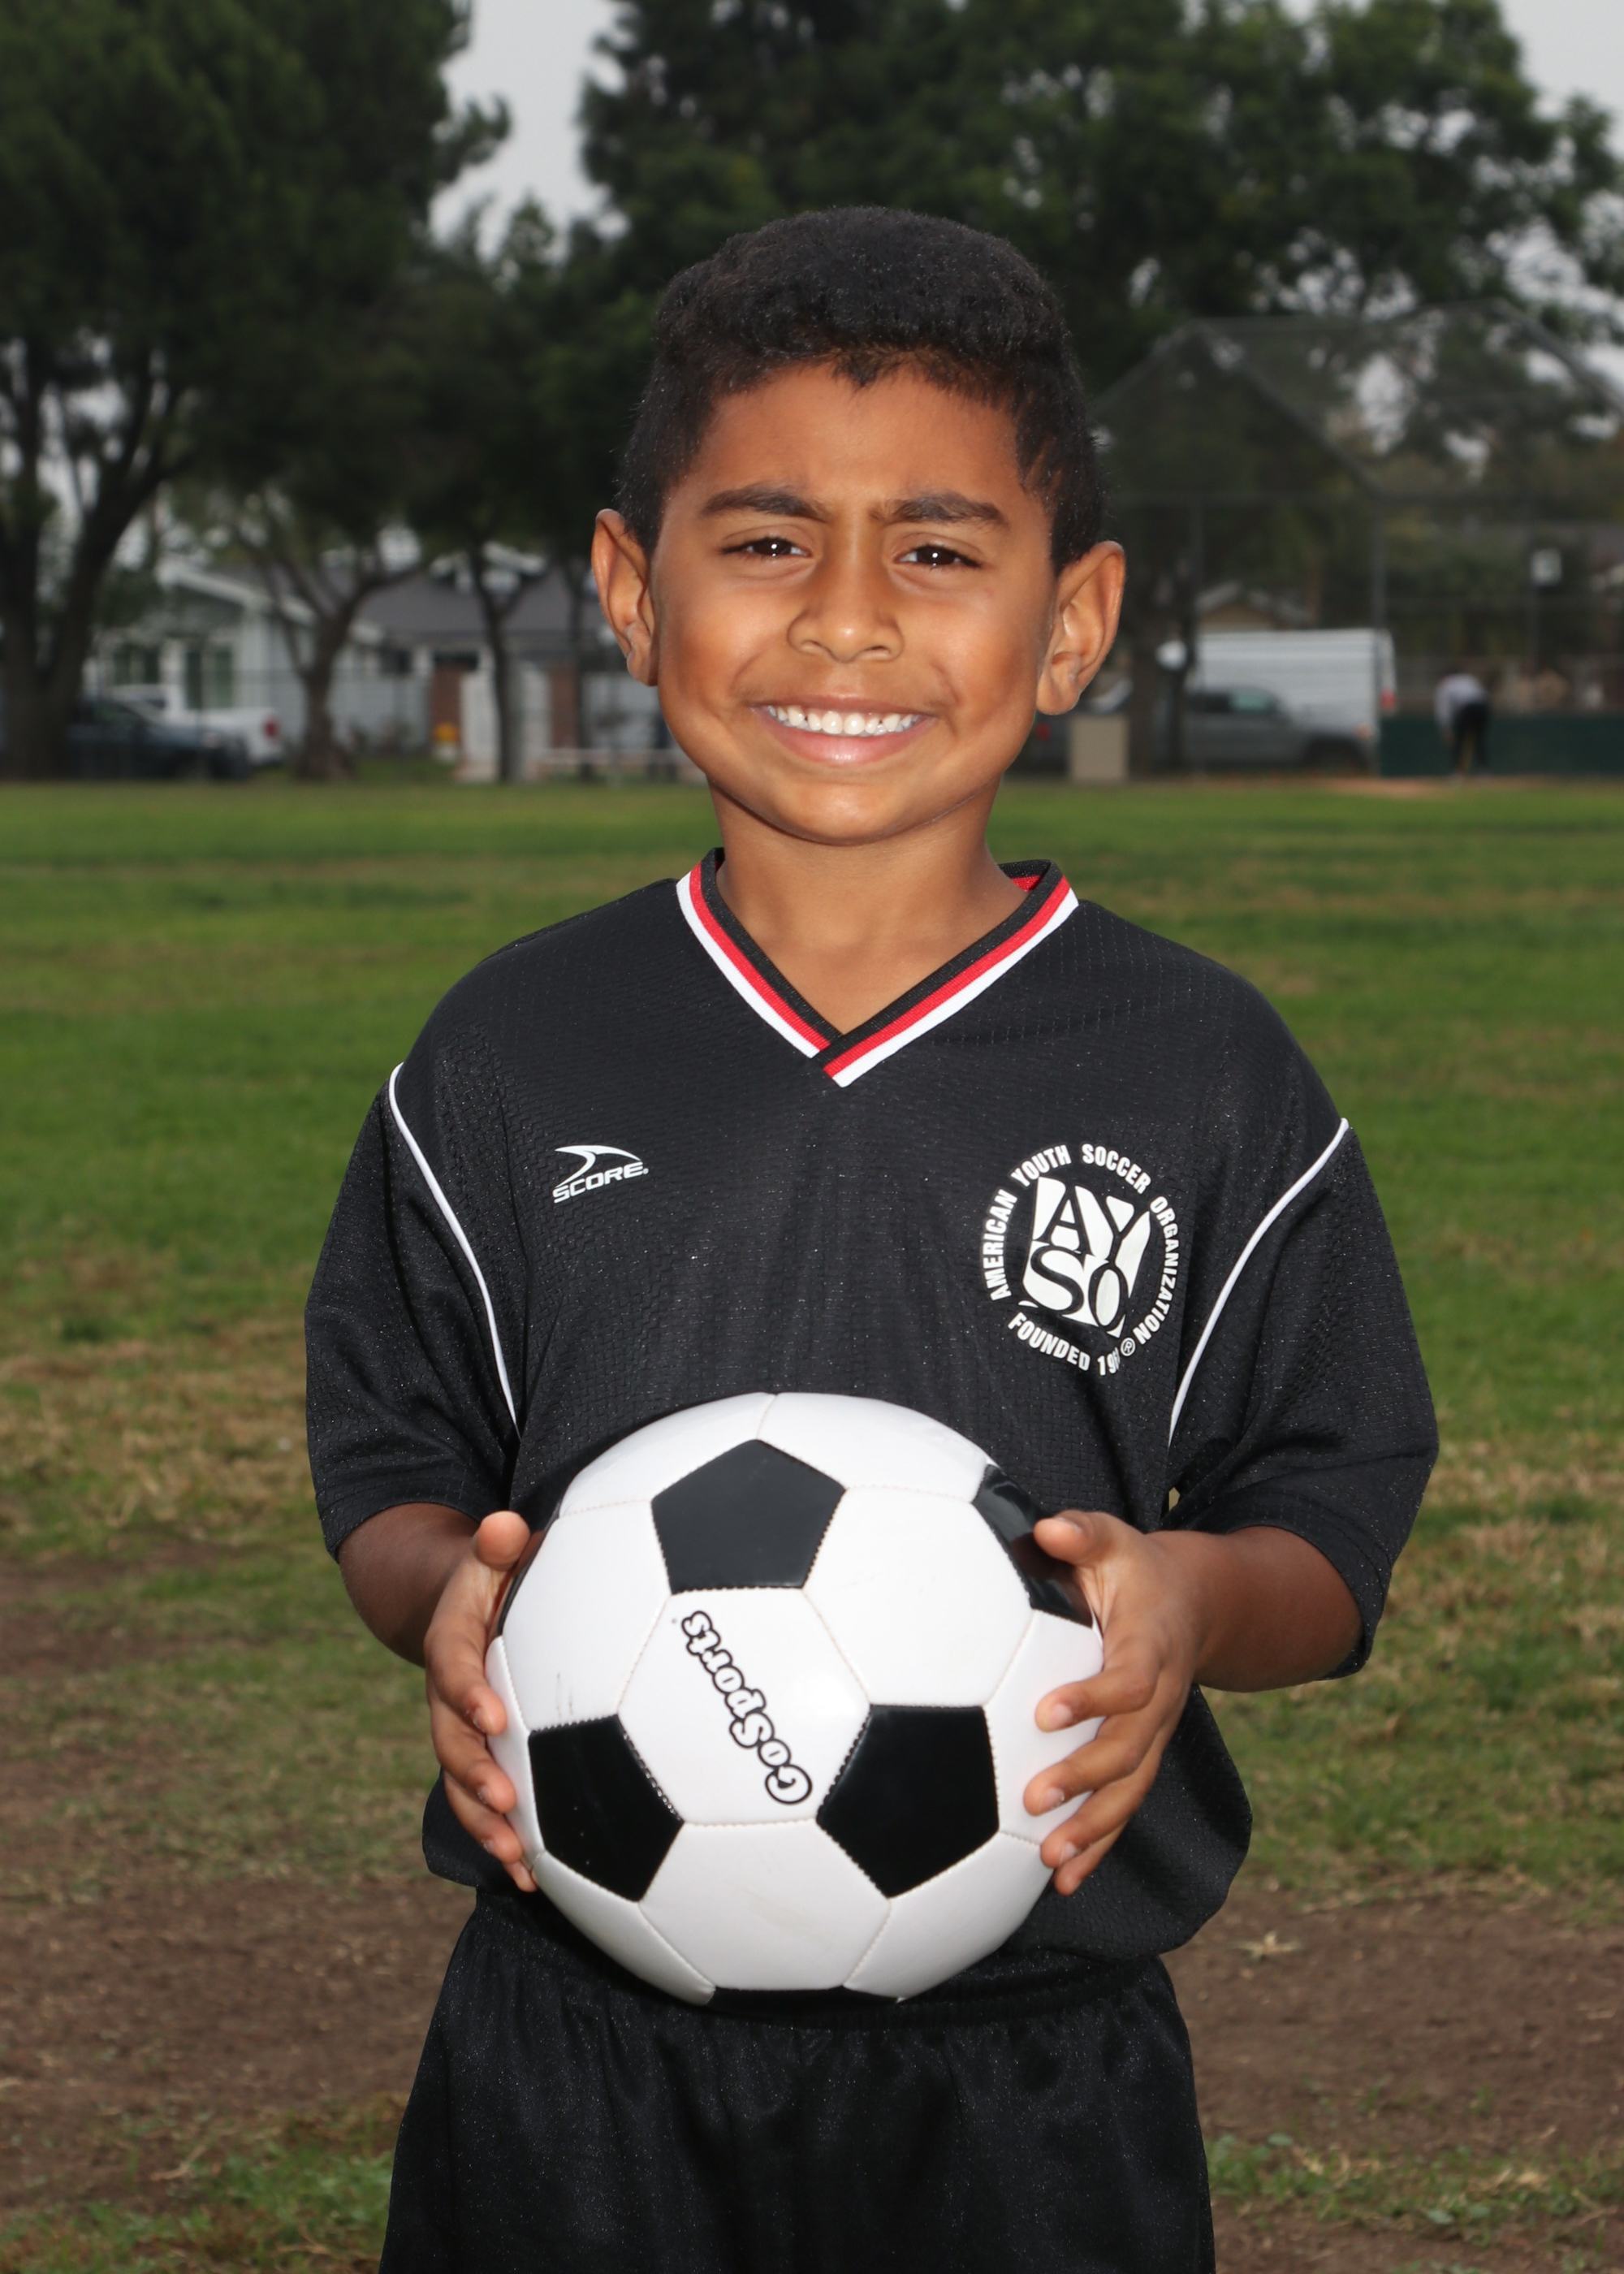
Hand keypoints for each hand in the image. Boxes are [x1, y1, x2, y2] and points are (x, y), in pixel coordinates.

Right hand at [422, 1509, 536, 1892]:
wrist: (460, 1610)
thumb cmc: (493, 1579)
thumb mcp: (491, 1554)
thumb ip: (498, 1545)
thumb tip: (504, 1524)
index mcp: (452, 1645)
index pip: (453, 1669)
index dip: (468, 1694)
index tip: (495, 1716)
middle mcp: (448, 1698)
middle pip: (450, 1742)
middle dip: (473, 1775)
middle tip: (505, 1801)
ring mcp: (461, 1735)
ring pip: (462, 1787)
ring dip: (486, 1826)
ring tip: (517, 1864)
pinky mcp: (482, 1759)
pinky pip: (487, 1805)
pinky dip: (506, 1842)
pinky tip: (537, 1882)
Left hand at [1022, 1509, 1211, 1896]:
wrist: (1195, 1605)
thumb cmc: (1136, 1570)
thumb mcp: (1115, 1540)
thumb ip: (1082, 1533)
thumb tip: (1048, 1528)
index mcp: (1150, 1648)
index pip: (1126, 1681)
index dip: (1092, 1698)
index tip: (1045, 1713)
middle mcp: (1158, 1700)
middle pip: (1129, 1750)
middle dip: (1085, 1779)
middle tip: (1034, 1798)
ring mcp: (1154, 1735)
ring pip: (1130, 1792)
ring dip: (1093, 1829)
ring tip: (1051, 1860)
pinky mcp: (1142, 1756)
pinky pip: (1125, 1808)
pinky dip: (1099, 1846)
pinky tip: (1062, 1880)